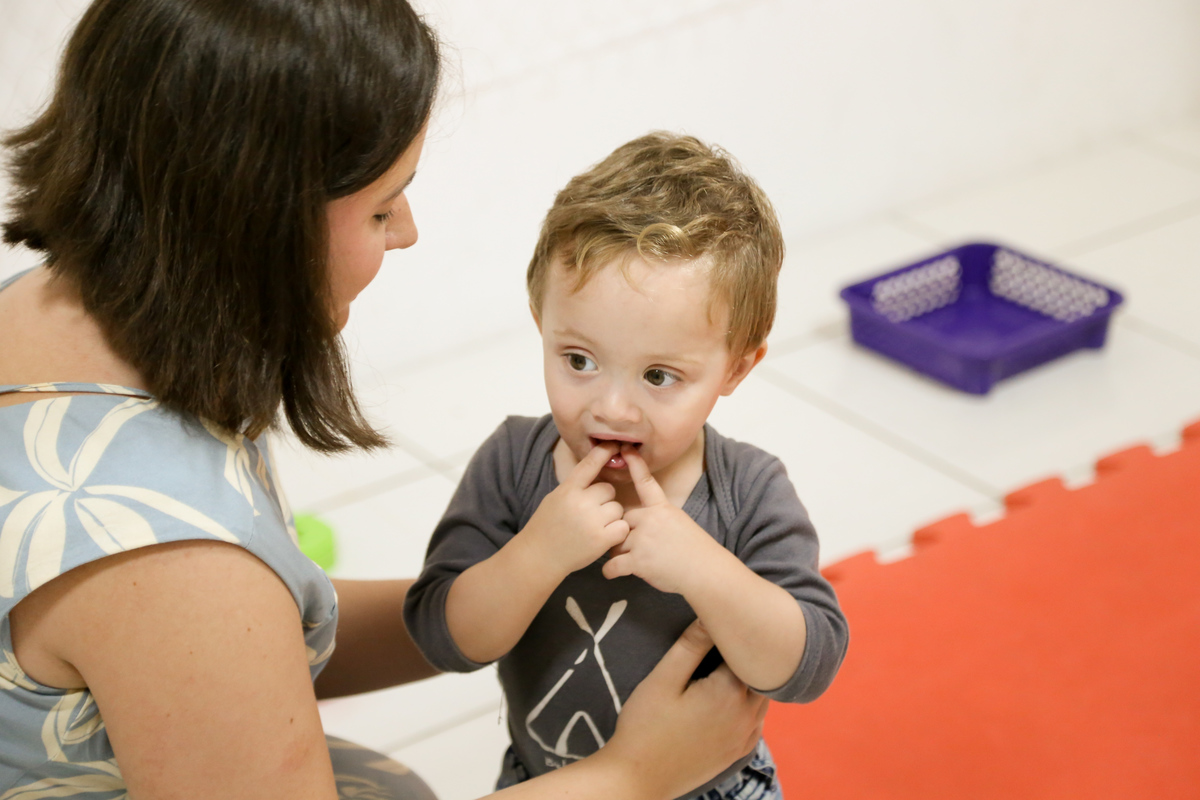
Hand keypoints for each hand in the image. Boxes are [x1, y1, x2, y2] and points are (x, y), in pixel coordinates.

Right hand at [522, 441, 628, 576]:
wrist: (539, 557)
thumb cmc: (547, 526)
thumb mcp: (555, 498)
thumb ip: (575, 486)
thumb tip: (596, 467)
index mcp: (567, 490)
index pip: (588, 465)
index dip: (602, 452)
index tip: (614, 444)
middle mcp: (580, 502)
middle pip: (608, 489)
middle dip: (604, 500)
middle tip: (590, 513)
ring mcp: (592, 521)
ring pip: (617, 508)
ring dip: (611, 516)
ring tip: (594, 527)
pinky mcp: (601, 539)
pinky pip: (622, 526)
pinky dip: (616, 532)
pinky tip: (603, 536)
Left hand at [602, 445, 722, 593]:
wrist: (706, 571)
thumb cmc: (696, 551)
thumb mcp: (680, 523)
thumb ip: (658, 519)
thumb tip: (641, 524)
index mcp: (662, 509)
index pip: (645, 483)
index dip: (635, 465)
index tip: (626, 449)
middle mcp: (650, 520)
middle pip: (621, 521)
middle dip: (624, 535)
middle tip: (641, 549)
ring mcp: (642, 540)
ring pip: (615, 544)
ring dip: (620, 554)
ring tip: (638, 563)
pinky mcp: (638, 561)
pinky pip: (612, 565)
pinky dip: (611, 571)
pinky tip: (614, 573)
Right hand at [605, 621, 767, 799]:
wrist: (639, 778)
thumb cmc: (645, 726)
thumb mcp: (663, 679)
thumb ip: (690, 645)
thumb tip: (711, 613)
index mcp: (729, 691)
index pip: (746, 650)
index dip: (735, 633)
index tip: (722, 622)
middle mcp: (747, 714)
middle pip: (761, 672)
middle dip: (746, 655)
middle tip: (724, 639)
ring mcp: (747, 736)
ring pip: (763, 695)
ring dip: (750, 678)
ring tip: (725, 664)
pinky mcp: (740, 751)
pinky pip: (757, 718)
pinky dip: (749, 703)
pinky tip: (727, 696)